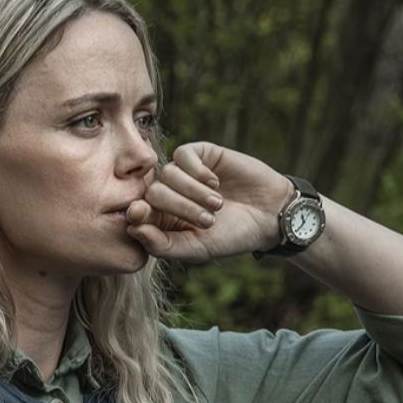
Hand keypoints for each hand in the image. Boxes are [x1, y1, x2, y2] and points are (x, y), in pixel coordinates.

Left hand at [125, 142, 297, 262]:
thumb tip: (132, 229)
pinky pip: (183, 154)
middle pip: (153, 192)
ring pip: (168, 174)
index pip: (137, 212)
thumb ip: (163, 245)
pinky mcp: (201, 154)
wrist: (270, 215)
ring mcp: (184, 173)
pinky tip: (215, 182)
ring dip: (193, 192)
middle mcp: (169, 194)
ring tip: (217, 204)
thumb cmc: (231, 236)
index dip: (136, 212)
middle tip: (209, 220)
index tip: (141, 214)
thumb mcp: (196, 248)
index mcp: (162, 219)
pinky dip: (197, 170)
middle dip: (179, 208)